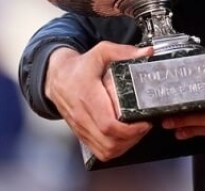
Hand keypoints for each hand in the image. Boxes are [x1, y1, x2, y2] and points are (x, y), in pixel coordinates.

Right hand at [45, 41, 153, 160]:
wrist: (57, 78)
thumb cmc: (79, 67)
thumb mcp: (100, 53)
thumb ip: (124, 52)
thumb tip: (146, 53)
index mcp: (88, 96)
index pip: (108, 124)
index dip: (129, 129)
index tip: (144, 122)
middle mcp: (83, 116)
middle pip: (109, 142)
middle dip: (132, 138)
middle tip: (144, 126)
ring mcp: (81, 128)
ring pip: (105, 150)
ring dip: (125, 146)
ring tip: (137, 133)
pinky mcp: (81, 134)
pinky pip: (99, 151)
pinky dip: (114, 150)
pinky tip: (124, 139)